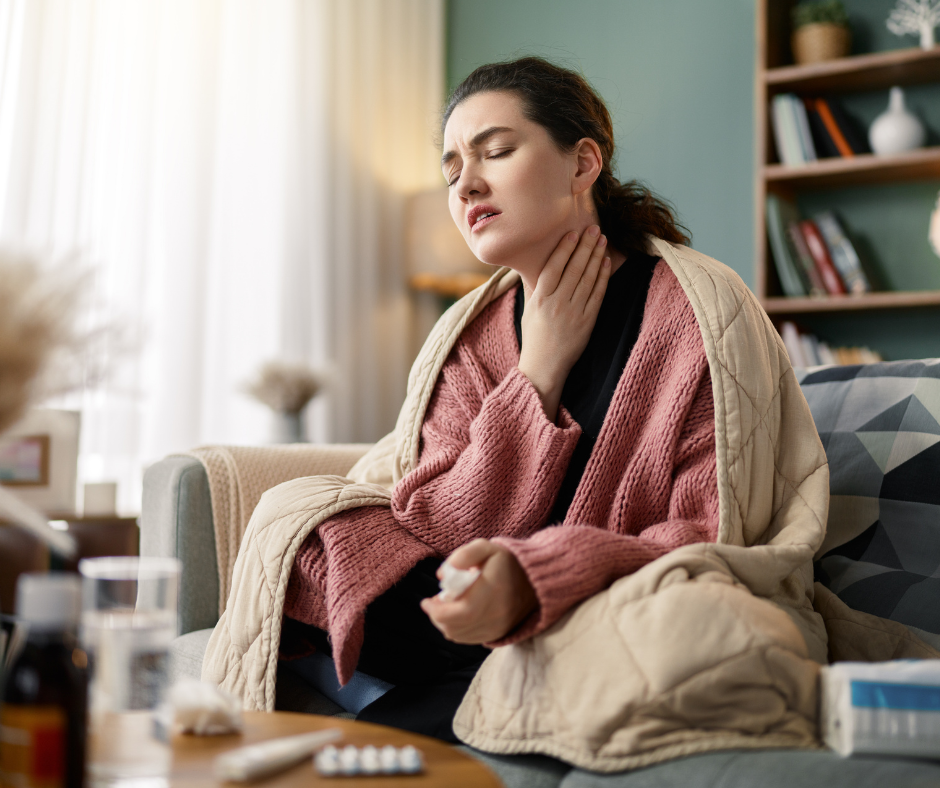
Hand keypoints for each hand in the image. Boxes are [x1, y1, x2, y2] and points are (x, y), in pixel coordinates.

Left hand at [420, 539, 536, 643]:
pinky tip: (456, 616)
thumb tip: (441, 575)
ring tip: (444, 607)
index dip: (437, 611)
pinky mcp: (499, 634)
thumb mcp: (486, 548)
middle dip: (437, 617)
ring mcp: (499, 627)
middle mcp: (497, 614)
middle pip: (455, 627)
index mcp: (493, 590)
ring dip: (445, 624)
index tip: (426, 601)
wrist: (535, 580)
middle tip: (433, 602)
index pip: (460, 612)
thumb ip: (464, 555)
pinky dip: (457, 630)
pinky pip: (470, 639)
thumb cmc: (507, 561)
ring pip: (460, 636)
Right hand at [517, 226, 610, 420]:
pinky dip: (603, 277)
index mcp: (540, 298)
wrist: (544, 367)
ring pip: (588, 278)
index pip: (554, 267)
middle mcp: (557, 303)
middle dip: (585, 246)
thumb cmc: (534, 337)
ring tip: (602, 240)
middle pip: (574, 268)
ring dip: (596, 257)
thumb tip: (533, 264)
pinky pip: (598, 295)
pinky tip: (606, 263)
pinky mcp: (587, 321)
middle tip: (594, 228)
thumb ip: (533, 286)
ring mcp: (574, 312)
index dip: (565, 248)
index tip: (573, 232)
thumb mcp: (528, 309)